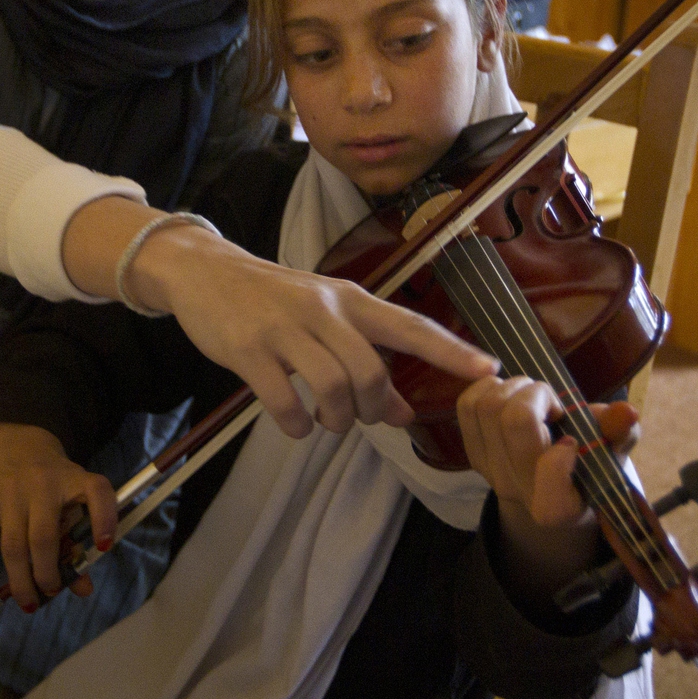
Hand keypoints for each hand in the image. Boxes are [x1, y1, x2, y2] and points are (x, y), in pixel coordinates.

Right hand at [0, 424, 116, 611]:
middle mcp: (42, 483)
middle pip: (44, 538)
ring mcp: (8, 492)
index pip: (96, 493)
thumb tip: (83, 589)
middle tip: (50, 591)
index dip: (103, 519)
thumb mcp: (72, 499)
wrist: (16, 441)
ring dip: (20, 581)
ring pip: (13, 546)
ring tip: (28, 603)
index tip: (105, 546)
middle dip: (48, 574)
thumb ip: (79, 540)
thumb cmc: (52, 481)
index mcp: (74, 479)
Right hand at [128, 222, 497, 437]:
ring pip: (333, 387)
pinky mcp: (249, 350)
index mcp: (351, 301)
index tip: (489, 369)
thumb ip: (366, 361)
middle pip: (371, 371)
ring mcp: (285, 329)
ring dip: (337, 420)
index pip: (411, 326)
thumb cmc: (277, 301)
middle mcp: (324, 311)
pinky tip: (296, 423)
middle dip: (372, 408)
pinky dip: (297, 424)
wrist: (208, 273)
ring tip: (326, 422)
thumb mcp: (326, 321)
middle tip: (358, 417)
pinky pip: (285, 401)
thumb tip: (404, 414)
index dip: (451, 351)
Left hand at [455, 375, 639, 592]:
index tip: (572, 440)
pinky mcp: (472, 453)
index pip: (550, 471)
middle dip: (538, 394)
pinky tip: (511, 394)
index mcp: (559, 505)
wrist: (552, 492)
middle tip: (554, 404)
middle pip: (514, 420)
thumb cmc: (589, 469)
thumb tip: (627, 412)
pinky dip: (489, 387)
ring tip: (535, 397)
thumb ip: (619, 435)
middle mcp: (519, 491)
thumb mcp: (612, 455)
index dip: (562, 446)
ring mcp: (489, 472)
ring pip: (487, 406)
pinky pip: (467, 405)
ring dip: (514, 387)